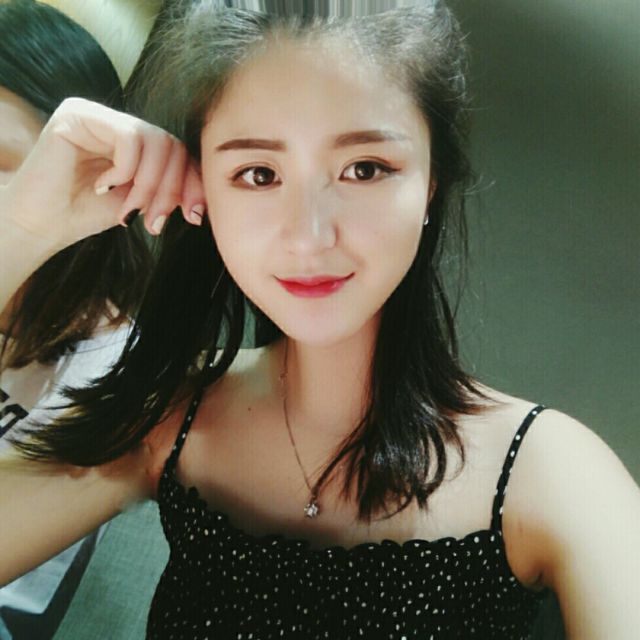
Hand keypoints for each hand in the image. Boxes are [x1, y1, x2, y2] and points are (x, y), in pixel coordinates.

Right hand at [2, 97, 204, 249]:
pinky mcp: (78, 114)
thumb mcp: (141, 201)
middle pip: (172, 145)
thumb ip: (170, 189)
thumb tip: (206, 197)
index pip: (179, 151)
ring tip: (130, 210)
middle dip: (170, 189)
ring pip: (155, 140)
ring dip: (149, 185)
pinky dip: (125, 171)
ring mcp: (99, 114)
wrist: (42, 226)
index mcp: (134, 140)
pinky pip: (129, 138)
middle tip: (154, 222)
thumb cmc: (87, 214)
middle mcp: (118, 121)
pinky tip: (104, 187)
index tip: (192, 216)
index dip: (192, 182)